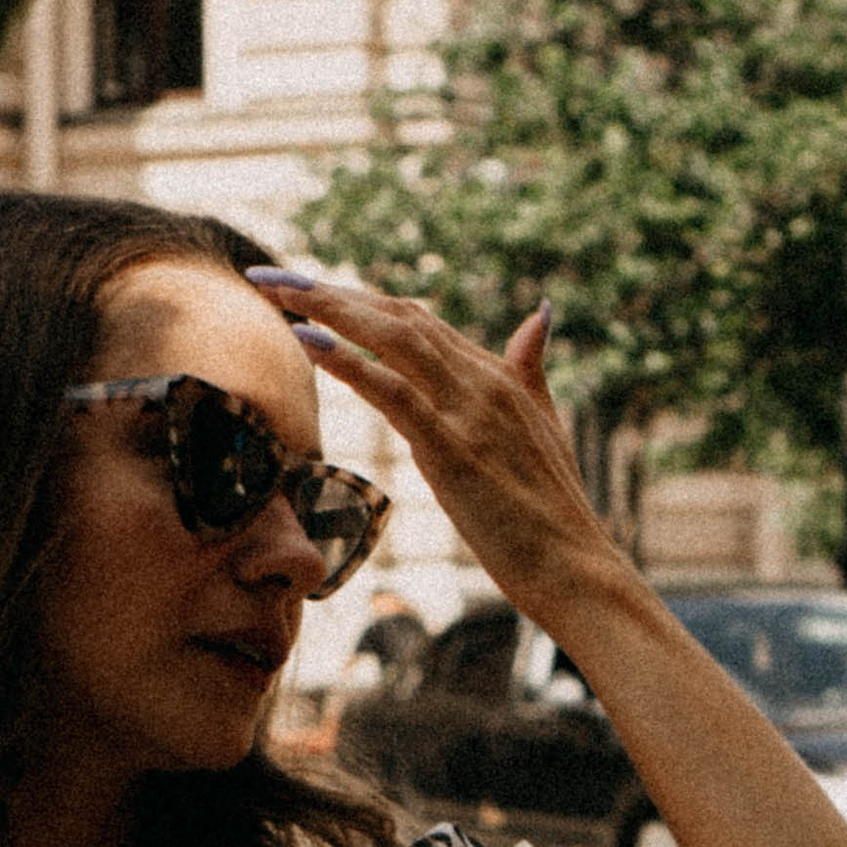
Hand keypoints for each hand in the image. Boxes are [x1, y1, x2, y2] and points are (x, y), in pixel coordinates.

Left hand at [247, 273, 619, 633]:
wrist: (577, 569)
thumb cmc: (555, 511)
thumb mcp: (545, 424)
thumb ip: (531, 367)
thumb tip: (541, 313)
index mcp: (497, 375)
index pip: (417, 320)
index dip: (358, 300)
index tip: (306, 291)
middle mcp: (482, 381)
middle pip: (396, 316)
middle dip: (328, 292)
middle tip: (269, 277)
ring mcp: (468, 413)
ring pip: (391, 339)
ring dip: (326, 309)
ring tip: (273, 291)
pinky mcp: (453, 450)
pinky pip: (393, 393)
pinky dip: (348, 361)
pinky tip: (305, 340)